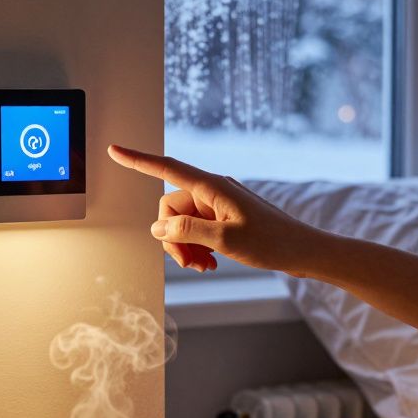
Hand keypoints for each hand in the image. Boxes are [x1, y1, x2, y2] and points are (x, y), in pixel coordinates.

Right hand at [107, 145, 324, 274]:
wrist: (304, 251)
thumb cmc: (273, 242)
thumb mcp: (225, 240)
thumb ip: (187, 231)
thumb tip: (158, 227)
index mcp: (212, 187)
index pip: (167, 169)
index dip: (138, 160)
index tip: (114, 150)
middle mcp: (213, 191)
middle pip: (170, 208)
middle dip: (172, 237)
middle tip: (190, 263)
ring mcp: (219, 204)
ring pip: (182, 223)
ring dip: (185, 246)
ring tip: (204, 267)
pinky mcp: (225, 218)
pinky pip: (197, 229)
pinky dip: (198, 247)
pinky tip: (211, 263)